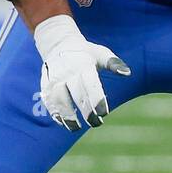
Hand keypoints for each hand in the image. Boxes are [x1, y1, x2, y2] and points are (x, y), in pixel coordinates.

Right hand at [34, 15, 130, 129]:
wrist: (57, 44)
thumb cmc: (85, 53)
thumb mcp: (101, 53)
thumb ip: (114, 63)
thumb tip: (127, 73)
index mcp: (82, 65)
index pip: (91, 85)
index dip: (97, 100)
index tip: (103, 113)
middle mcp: (66, 73)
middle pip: (76, 95)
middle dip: (86, 111)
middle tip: (96, 123)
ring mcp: (54, 80)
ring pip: (59, 100)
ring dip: (67, 116)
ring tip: (76, 128)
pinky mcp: (45, 86)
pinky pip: (48, 101)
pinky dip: (55, 113)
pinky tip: (63, 123)